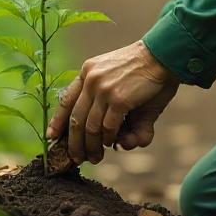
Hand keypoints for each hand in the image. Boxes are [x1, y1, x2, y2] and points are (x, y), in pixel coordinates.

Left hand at [47, 40, 179, 164]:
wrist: (163, 56)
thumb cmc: (144, 72)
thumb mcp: (118, 83)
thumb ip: (108, 108)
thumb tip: (111, 138)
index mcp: (88, 71)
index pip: (66, 99)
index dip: (57, 121)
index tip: (52, 137)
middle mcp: (91, 79)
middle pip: (75, 119)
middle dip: (74, 143)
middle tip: (77, 159)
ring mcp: (104, 89)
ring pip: (90, 127)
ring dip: (92, 147)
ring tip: (95, 158)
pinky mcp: (119, 99)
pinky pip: (107, 127)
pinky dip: (109, 139)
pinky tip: (113, 142)